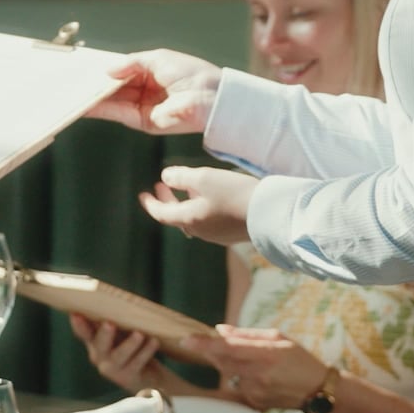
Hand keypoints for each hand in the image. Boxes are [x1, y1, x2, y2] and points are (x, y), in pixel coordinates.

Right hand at [69, 313, 182, 393]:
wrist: (147, 376)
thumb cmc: (131, 347)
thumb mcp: (120, 333)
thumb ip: (115, 321)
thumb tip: (115, 300)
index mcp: (94, 342)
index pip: (83, 332)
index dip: (78, 324)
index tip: (75, 314)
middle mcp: (99, 356)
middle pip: (99, 344)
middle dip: (104, 334)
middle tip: (109, 323)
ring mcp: (112, 369)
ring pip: (119, 355)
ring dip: (129, 344)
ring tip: (139, 334)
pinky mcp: (127, 377)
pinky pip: (137, 363)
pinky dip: (146, 351)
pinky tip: (154, 341)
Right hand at [86, 49, 222, 134]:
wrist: (211, 98)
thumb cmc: (192, 74)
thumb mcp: (158, 58)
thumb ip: (131, 62)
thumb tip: (108, 69)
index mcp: (152, 73)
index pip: (123, 71)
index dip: (106, 70)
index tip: (87, 68)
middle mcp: (146, 90)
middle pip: (115, 88)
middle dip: (96, 85)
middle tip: (74, 82)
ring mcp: (144, 107)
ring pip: (113, 102)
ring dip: (94, 98)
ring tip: (74, 93)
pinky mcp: (144, 122)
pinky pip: (118, 114)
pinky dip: (101, 109)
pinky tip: (86, 104)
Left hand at [138, 167, 256, 245]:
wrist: (270, 214)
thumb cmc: (234, 193)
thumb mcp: (204, 178)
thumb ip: (181, 177)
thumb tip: (166, 176)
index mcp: (189, 220)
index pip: (161, 214)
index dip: (151, 203)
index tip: (143, 194)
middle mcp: (200, 231)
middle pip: (176, 217)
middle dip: (167, 200)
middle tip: (161, 186)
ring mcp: (216, 235)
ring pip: (193, 219)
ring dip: (185, 203)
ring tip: (187, 188)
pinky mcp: (231, 233)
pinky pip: (209, 221)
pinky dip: (201, 208)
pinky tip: (210, 198)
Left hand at [187, 325, 329, 410]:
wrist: (317, 390)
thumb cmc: (299, 359)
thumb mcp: (278, 337)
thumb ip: (247, 335)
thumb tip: (220, 331)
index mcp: (266, 354)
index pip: (228, 348)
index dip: (205, 345)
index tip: (187, 340)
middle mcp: (259, 375)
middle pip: (222, 362)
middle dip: (211, 351)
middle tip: (206, 343)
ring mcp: (255, 391)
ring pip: (227, 374)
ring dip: (226, 364)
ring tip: (246, 360)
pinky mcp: (254, 402)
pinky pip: (236, 386)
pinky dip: (237, 377)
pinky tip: (254, 375)